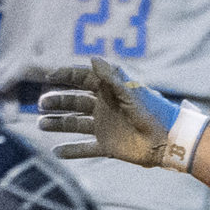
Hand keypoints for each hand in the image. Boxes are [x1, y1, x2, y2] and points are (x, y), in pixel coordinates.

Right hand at [38, 59, 180, 168]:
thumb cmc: (153, 111)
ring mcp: (104, 127)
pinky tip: (56, 152)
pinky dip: (71, 151)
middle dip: (57, 101)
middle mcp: (103, 107)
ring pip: (75, 124)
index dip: (66, 75)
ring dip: (58, 124)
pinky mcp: (107, 146)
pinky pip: (85, 149)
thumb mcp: (131, 92)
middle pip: (74, 101)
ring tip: (41, 125)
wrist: (168, 140)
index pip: (83, 78)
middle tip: (41, 104)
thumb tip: (92, 58)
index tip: (49, 75)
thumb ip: (111, 77)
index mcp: (109, 90)